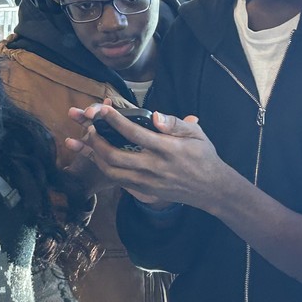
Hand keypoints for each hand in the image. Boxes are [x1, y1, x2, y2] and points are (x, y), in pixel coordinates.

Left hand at [66, 104, 223, 209]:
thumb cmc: (203, 156)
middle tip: (90, 127)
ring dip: (96, 156)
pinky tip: (99, 158)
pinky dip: (106, 169)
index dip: (115, 120)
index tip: (103, 110)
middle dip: (97, 140)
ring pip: (112, 172)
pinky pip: (118, 181)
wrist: (211, 189)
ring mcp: (147, 182)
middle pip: (115, 156)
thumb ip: (175, 123)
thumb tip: (155, 115)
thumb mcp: (196, 134)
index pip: (134, 133)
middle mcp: (153, 167)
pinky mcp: (144, 192)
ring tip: (89, 141)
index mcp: (167, 149)